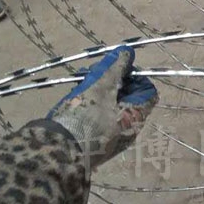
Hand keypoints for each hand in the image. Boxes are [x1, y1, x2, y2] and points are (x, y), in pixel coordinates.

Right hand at [46, 46, 157, 169]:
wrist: (55, 152)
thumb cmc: (83, 117)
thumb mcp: (100, 88)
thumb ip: (115, 68)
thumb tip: (128, 51)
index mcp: (135, 118)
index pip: (147, 91)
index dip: (135, 75)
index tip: (117, 67)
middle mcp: (127, 129)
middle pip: (128, 96)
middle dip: (112, 78)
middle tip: (93, 70)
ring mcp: (110, 136)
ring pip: (110, 104)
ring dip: (98, 87)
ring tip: (80, 78)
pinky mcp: (93, 139)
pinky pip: (98, 115)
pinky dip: (90, 102)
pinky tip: (75, 94)